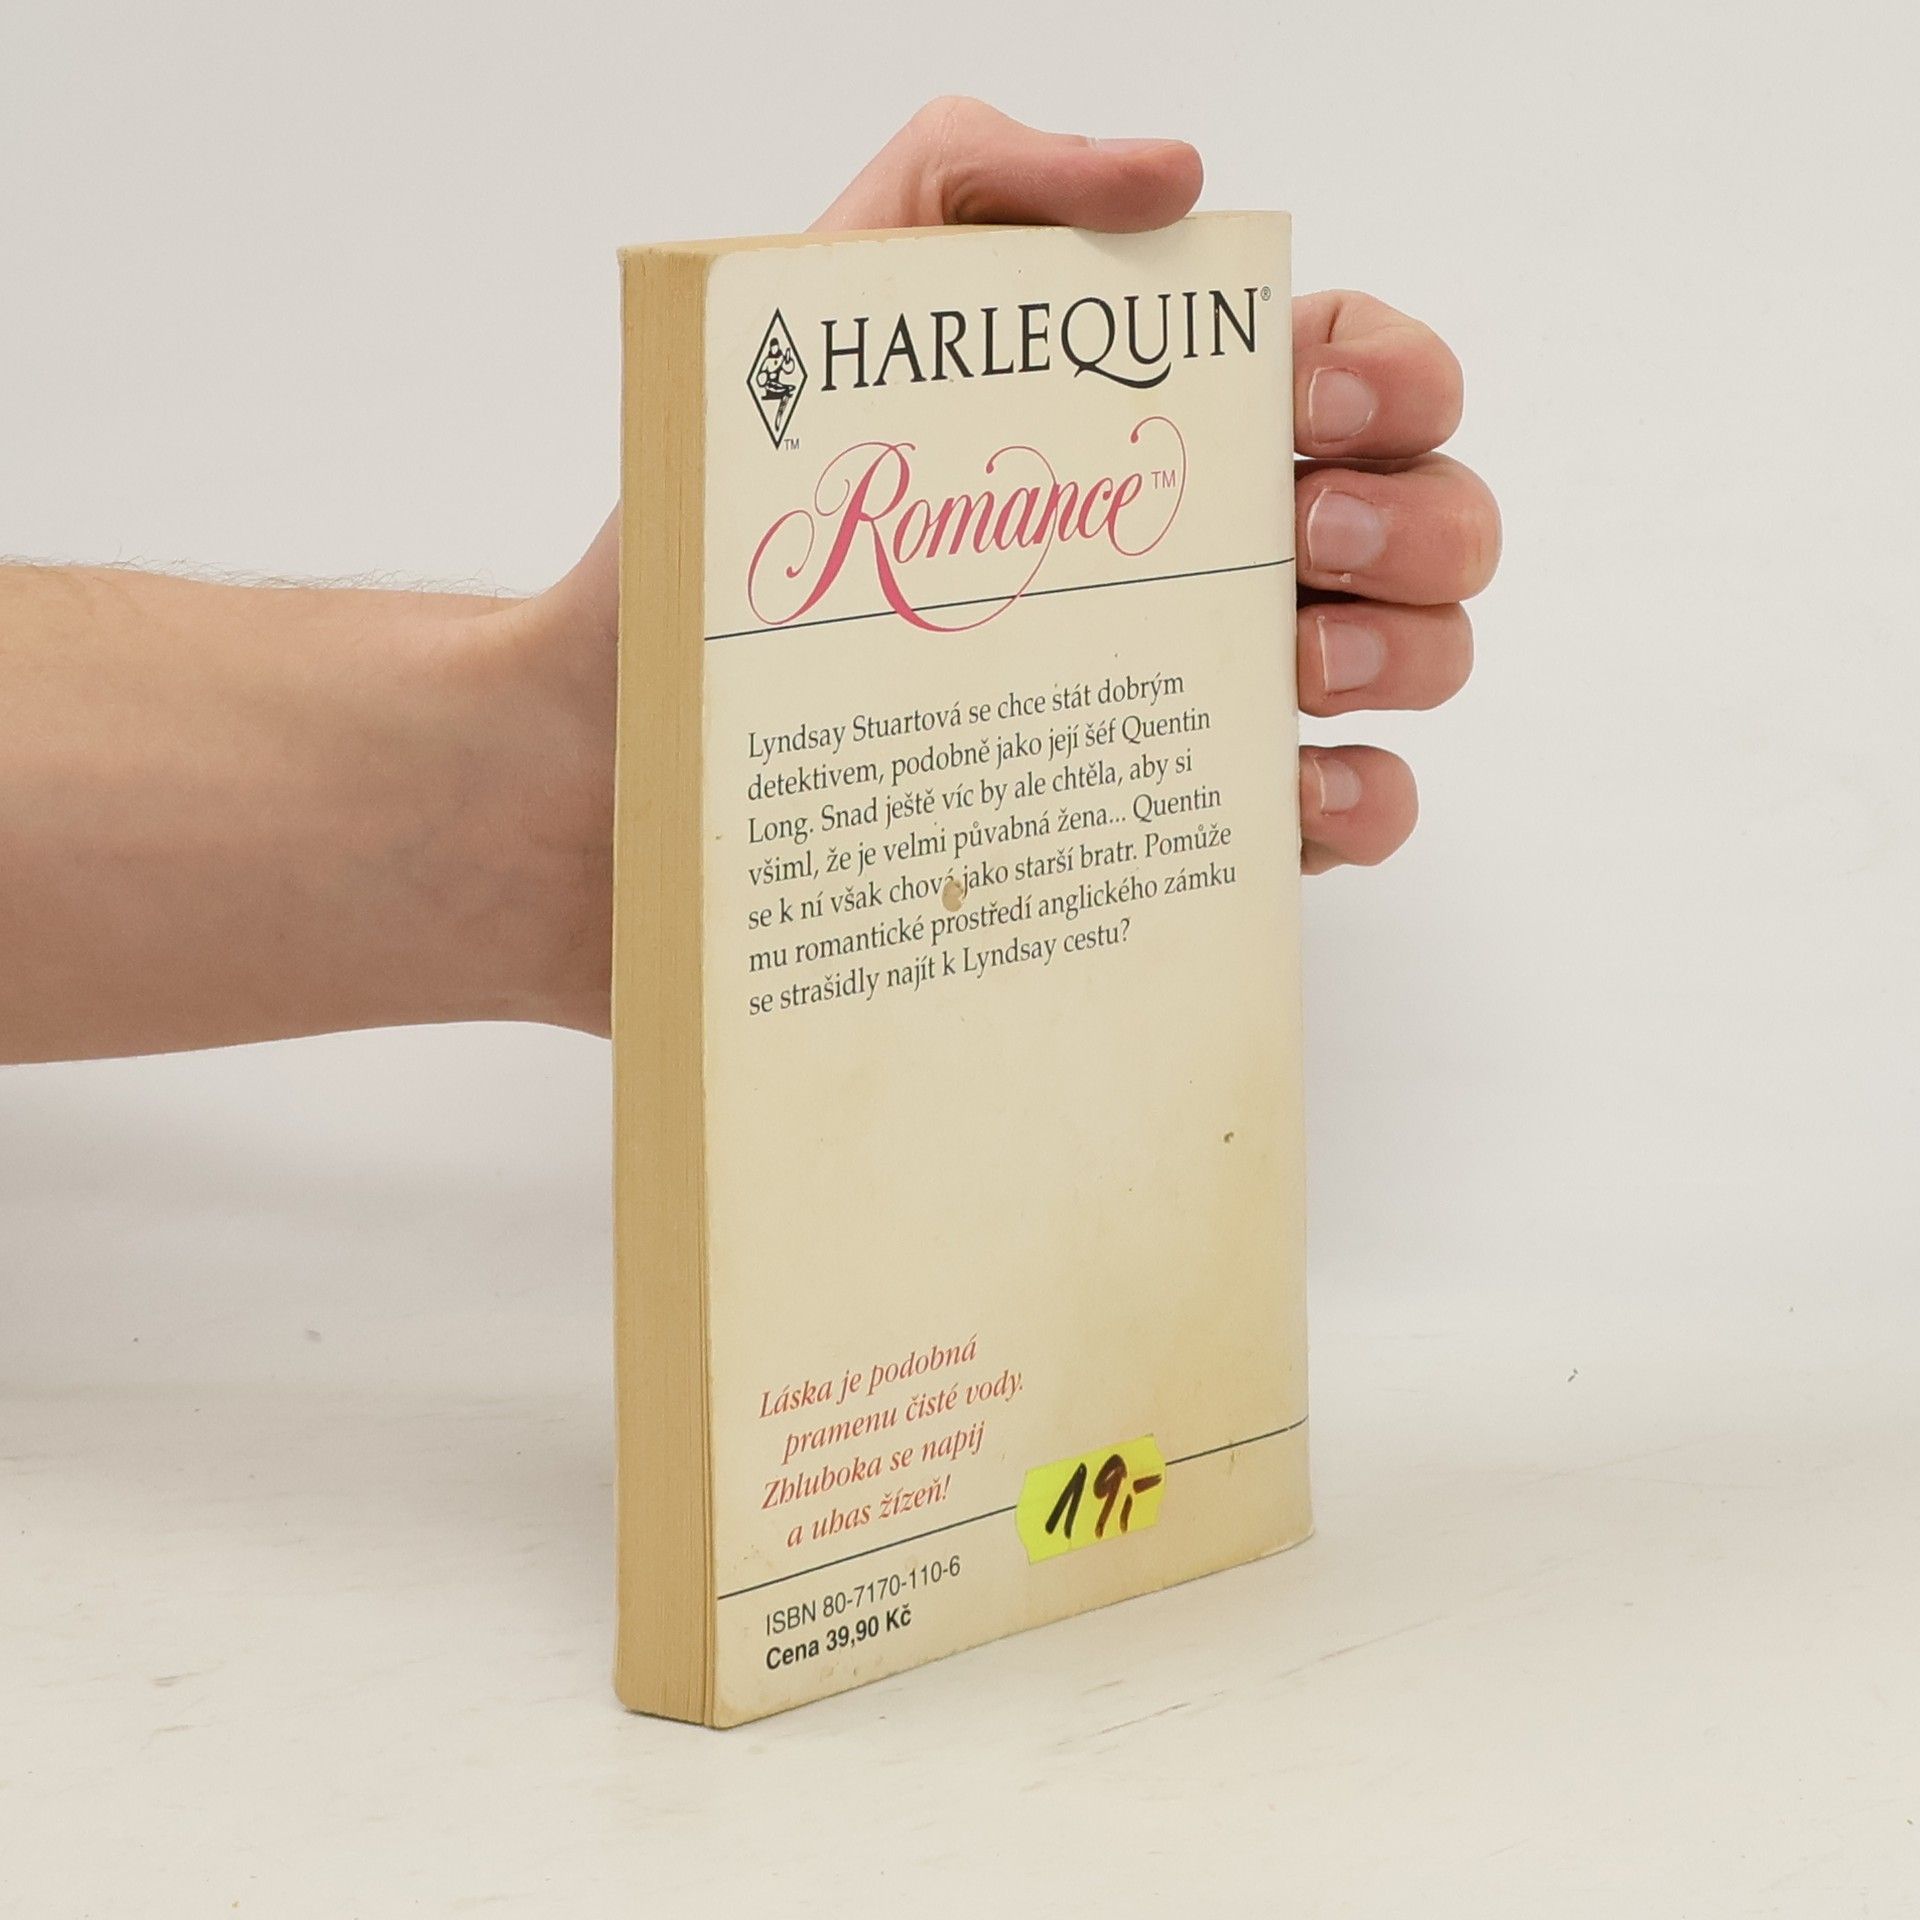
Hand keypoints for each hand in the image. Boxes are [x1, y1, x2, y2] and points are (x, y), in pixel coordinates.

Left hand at [525, 98, 1499, 1029]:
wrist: (595, 777)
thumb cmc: (696, 549)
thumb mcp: (806, 310)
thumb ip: (972, 184)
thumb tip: (1182, 177)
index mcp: (1132, 429)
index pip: (1345, 366)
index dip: (1386, 371)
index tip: (1302, 407)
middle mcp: (1184, 563)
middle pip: (1417, 517)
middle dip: (1414, 517)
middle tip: (1299, 539)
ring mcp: (1183, 705)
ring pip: (1412, 664)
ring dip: (1408, 650)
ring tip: (1291, 662)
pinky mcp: (1155, 838)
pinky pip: (1340, 821)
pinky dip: (1365, 800)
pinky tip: (1292, 791)